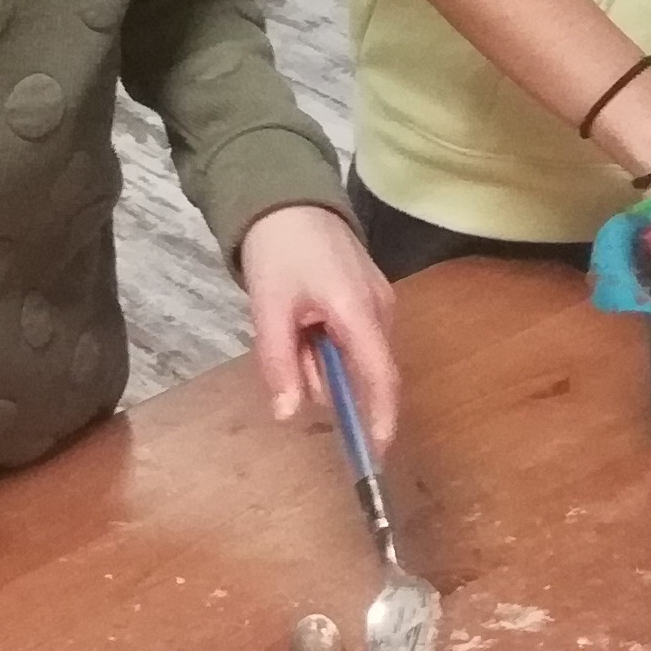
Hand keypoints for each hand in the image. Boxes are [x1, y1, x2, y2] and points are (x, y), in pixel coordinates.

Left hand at [239, 203, 397, 450]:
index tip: (375, 454)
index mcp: (359, 311)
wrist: (288, 196)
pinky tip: (301, 317)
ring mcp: (378, 301)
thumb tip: (289, 415)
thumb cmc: (279, 250)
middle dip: (326, 376)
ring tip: (289, 321)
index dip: (381, 418)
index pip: (381, 377)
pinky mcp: (369, 296)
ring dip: (320, 357)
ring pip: (353, 355)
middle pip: (363, 370)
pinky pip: (351, 337)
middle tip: (287, 348)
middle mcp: (380, 309)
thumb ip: (280, 364)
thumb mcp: (269, 309)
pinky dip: (324, 341)